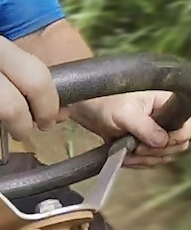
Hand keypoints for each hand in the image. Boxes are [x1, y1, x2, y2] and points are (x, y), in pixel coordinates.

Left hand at [72, 91, 190, 167]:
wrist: (81, 107)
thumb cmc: (101, 100)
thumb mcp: (124, 112)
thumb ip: (144, 127)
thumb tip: (162, 142)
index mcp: (165, 103)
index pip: (186, 127)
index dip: (176, 138)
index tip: (158, 143)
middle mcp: (163, 118)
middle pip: (177, 145)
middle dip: (156, 151)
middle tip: (137, 148)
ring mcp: (152, 131)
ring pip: (162, 155)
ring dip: (145, 159)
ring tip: (127, 152)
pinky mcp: (141, 142)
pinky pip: (148, 159)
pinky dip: (137, 162)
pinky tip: (124, 157)